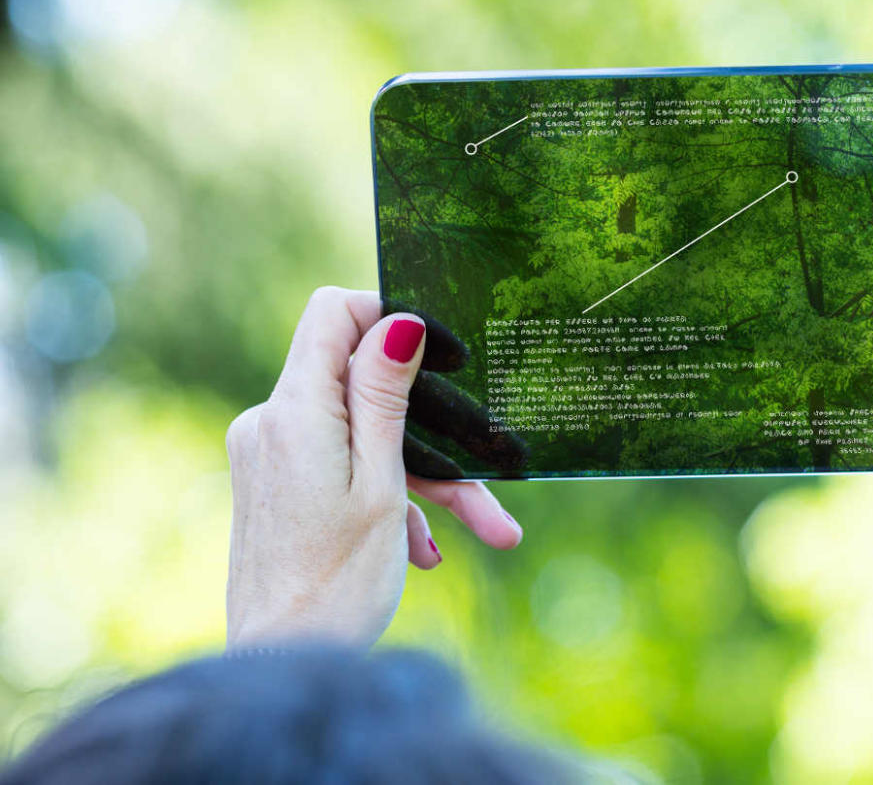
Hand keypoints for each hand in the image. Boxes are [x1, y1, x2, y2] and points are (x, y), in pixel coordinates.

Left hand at [225, 288, 522, 648]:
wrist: (280, 668)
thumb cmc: (338, 584)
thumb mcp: (381, 483)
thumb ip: (383, 396)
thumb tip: (396, 320)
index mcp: (295, 411)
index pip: (333, 313)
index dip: (388, 314)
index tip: (440, 352)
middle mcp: (270, 423)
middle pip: (362, 387)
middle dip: (433, 426)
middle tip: (493, 472)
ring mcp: (269, 456)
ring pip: (362, 437)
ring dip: (424, 477)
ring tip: (486, 530)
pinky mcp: (275, 485)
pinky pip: (341, 467)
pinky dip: (387, 496)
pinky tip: (423, 551)